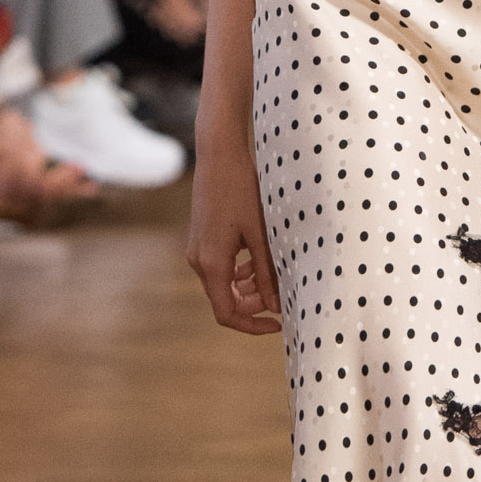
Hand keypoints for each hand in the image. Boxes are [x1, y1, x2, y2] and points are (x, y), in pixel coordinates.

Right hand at [187, 126, 281, 333]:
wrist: (219, 156)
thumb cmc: (241, 190)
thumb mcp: (261, 234)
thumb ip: (266, 272)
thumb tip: (274, 306)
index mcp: (212, 263)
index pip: (226, 314)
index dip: (252, 325)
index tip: (277, 323)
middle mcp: (199, 261)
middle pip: (225, 300)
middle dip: (254, 303)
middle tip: (282, 295)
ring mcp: (198, 250)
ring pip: (224, 284)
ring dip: (248, 286)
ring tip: (275, 274)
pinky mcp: (202, 240)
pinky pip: (220, 267)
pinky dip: (239, 271)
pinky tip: (259, 260)